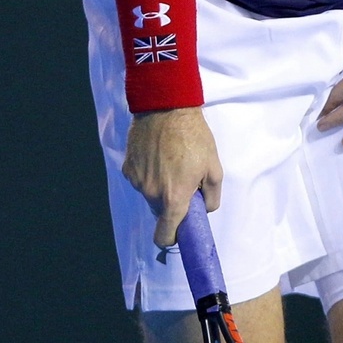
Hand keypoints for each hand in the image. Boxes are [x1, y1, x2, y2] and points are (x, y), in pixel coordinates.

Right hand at [123, 107, 222, 246]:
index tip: (179, 228)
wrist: (166, 106)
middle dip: (171, 203)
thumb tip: (204, 209)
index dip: (172, 237)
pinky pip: (140, 178)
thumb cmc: (194, 136)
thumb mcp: (214, 166)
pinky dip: (149, 172)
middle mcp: (151, 193)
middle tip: (184, 180)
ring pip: (149, 194)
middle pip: (160, 211)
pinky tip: (157, 153)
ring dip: (160, 185)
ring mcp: (136, 180)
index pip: (164, 236)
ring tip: (171, 160)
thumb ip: (212, 196)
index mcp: (173, 198)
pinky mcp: (127, 166)